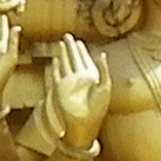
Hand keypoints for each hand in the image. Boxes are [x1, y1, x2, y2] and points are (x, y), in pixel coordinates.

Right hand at [42, 36, 107, 150]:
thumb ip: (103, 70)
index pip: (84, 59)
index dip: (81, 50)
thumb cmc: (97, 109)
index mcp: (91, 77)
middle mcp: (79, 78)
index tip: (79, 42)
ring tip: (61, 43)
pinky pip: (56, 74)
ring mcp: (68, 83)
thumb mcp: (105, 87)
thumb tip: (102, 54)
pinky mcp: (59, 89)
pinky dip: (55, 67)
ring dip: (63, 53)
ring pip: (64, 63)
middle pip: (73, 58)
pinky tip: (55, 60)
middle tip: (67, 36)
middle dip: (71, 47)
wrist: (83, 125)